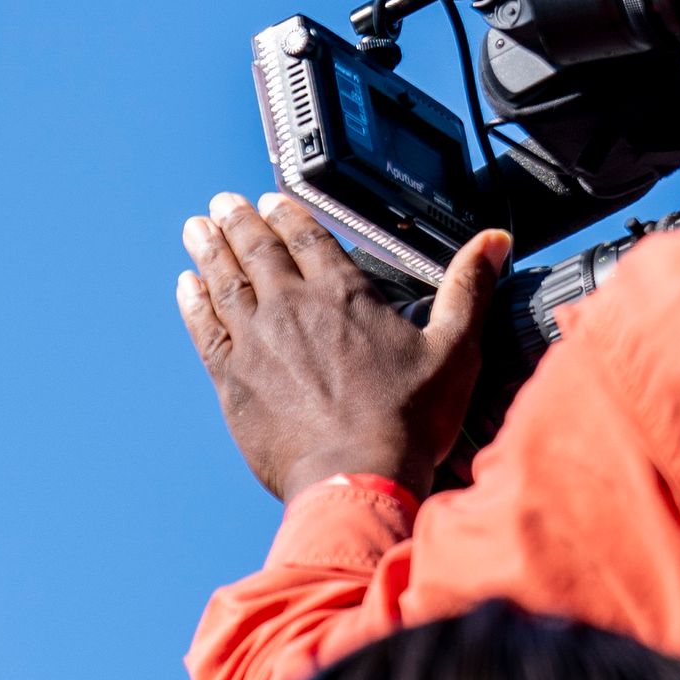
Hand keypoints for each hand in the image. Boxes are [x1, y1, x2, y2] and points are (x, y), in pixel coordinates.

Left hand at [176, 192, 511, 498]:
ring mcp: (257, 342)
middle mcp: (293, 308)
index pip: (307, 238)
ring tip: (197, 227)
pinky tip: (186, 285)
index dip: (286, 214)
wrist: (357, 479)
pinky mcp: (233, 379)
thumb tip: (494, 243)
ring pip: (226, 282)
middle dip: (239, 222)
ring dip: (210, 250)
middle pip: (258, 251)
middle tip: (222, 201)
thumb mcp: (455, 350)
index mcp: (343, 294)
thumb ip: (469, 290)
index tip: (269, 200)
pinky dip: (194, 303)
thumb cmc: (409, 422)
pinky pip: (205, 330)